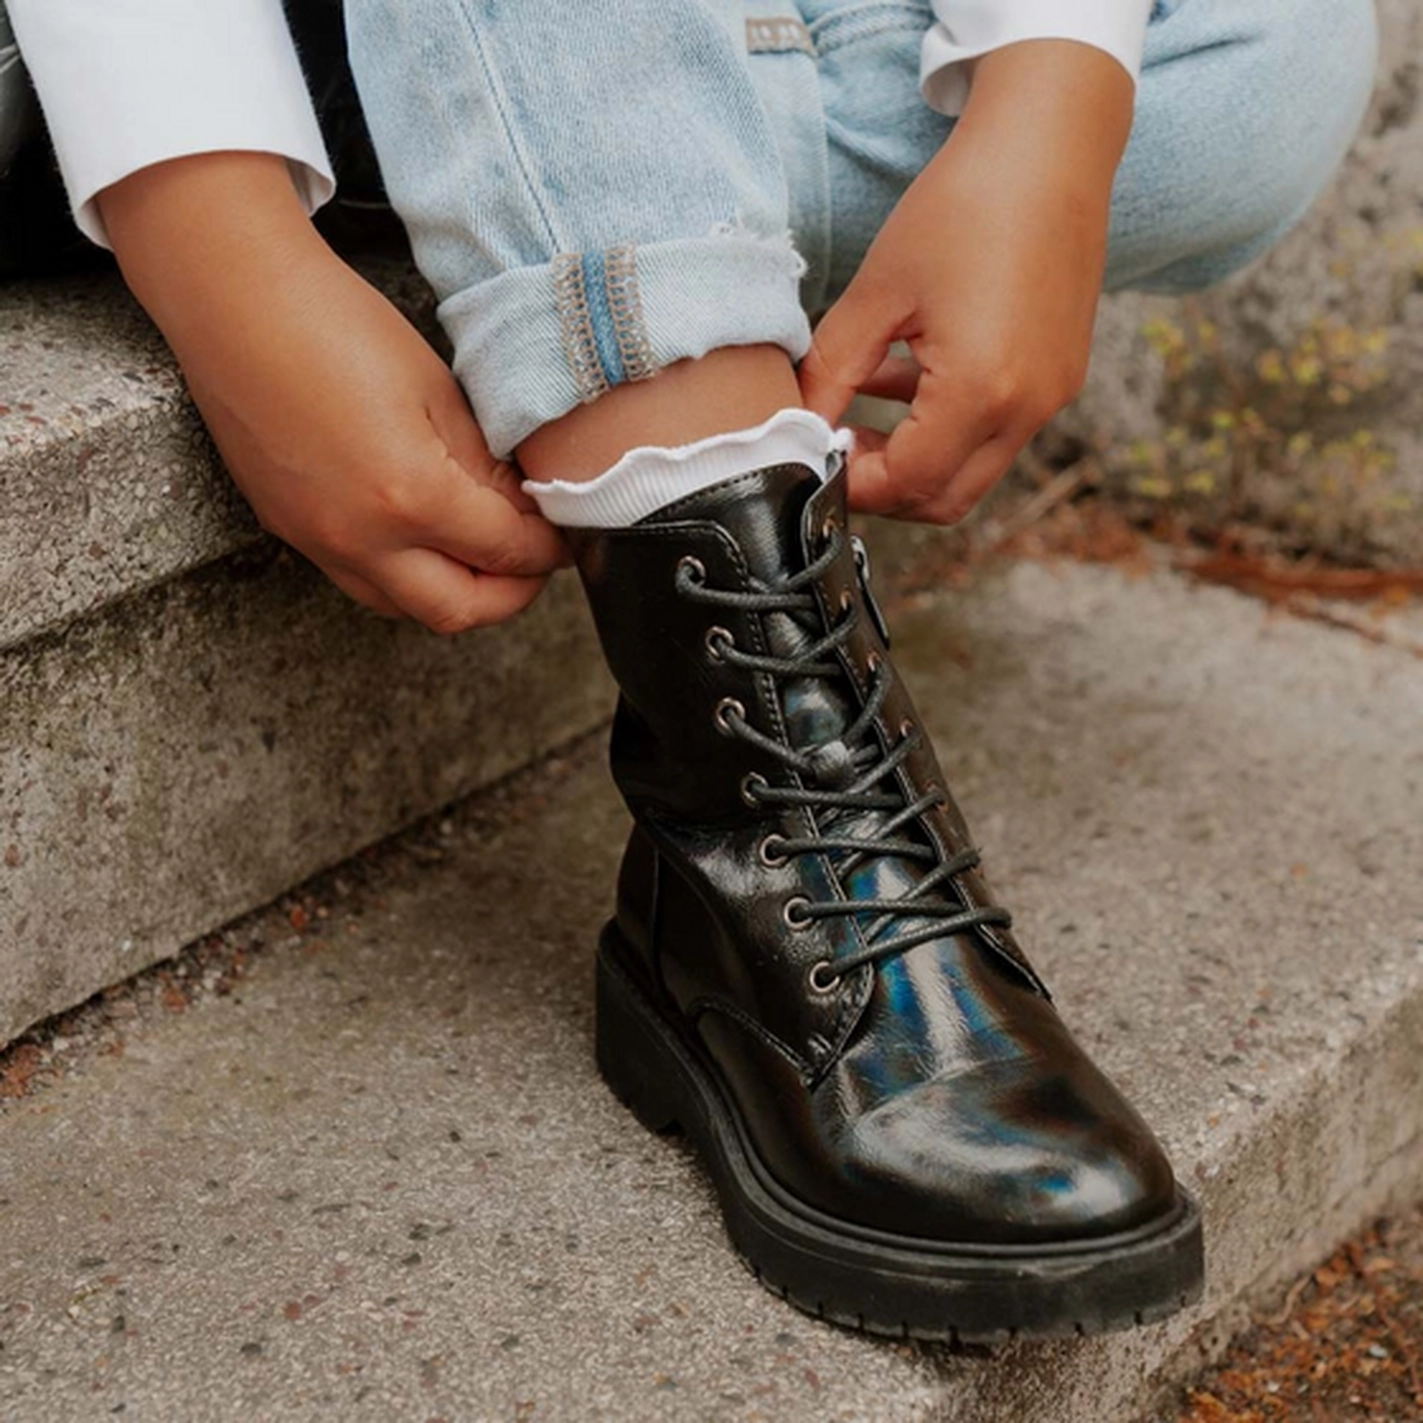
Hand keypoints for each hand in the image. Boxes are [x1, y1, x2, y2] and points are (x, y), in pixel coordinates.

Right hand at [99, 153, 566, 631]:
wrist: (235, 301)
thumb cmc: (337, 325)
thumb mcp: (438, 393)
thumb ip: (485, 468)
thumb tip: (521, 511)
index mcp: (411, 498)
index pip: (506, 552)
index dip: (547, 550)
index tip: (564, 536)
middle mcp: (362, 539)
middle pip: (459, 610)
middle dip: (511, 594)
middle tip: (534, 563)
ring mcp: (319, 542)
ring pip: (405, 607)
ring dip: (455, 595)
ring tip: (483, 557)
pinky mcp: (290, 531)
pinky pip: (362, 582)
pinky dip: (405, 578)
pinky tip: (423, 542)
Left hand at [800, 41, 1133, 524]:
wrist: (1051, 144)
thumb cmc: (963, 206)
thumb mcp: (877, 293)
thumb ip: (832, 372)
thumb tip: (797, 425)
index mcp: (981, 392)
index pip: (906, 484)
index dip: (851, 482)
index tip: (813, 453)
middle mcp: (1027, 409)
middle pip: (945, 500)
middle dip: (884, 488)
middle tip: (836, 447)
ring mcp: (1051, 396)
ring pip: (971, 470)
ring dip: (914, 457)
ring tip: (860, 410)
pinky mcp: (1058, 376)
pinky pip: (996, 430)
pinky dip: (947, 426)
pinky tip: (905, 378)